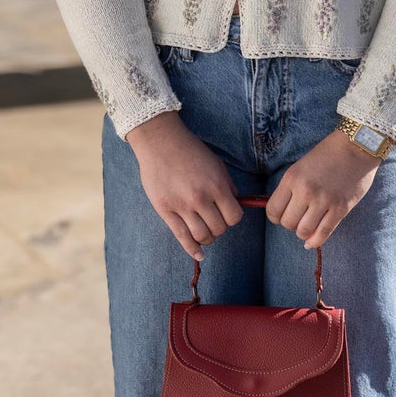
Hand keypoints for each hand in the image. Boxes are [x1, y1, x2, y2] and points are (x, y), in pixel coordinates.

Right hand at [126, 110, 243, 260]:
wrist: (160, 142)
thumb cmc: (190, 150)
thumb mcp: (216, 164)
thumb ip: (227, 185)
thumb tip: (235, 204)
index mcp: (216, 186)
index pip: (234, 217)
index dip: (232, 217)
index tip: (227, 213)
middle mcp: (200, 198)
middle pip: (219, 229)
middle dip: (220, 226)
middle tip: (213, 218)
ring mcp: (182, 206)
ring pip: (203, 236)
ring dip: (207, 237)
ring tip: (204, 229)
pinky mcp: (165, 210)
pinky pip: (182, 237)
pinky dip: (193, 249)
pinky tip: (199, 254)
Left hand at [265, 129, 380, 249]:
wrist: (356, 147)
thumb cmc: (327, 154)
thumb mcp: (301, 166)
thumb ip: (291, 188)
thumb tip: (282, 212)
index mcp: (292, 178)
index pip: (273, 210)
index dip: (275, 216)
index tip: (281, 215)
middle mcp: (305, 191)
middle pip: (287, 223)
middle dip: (290, 224)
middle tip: (297, 218)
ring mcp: (323, 201)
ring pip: (303, 231)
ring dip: (303, 233)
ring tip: (306, 226)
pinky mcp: (340, 209)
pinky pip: (323, 233)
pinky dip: (315, 241)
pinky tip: (311, 242)